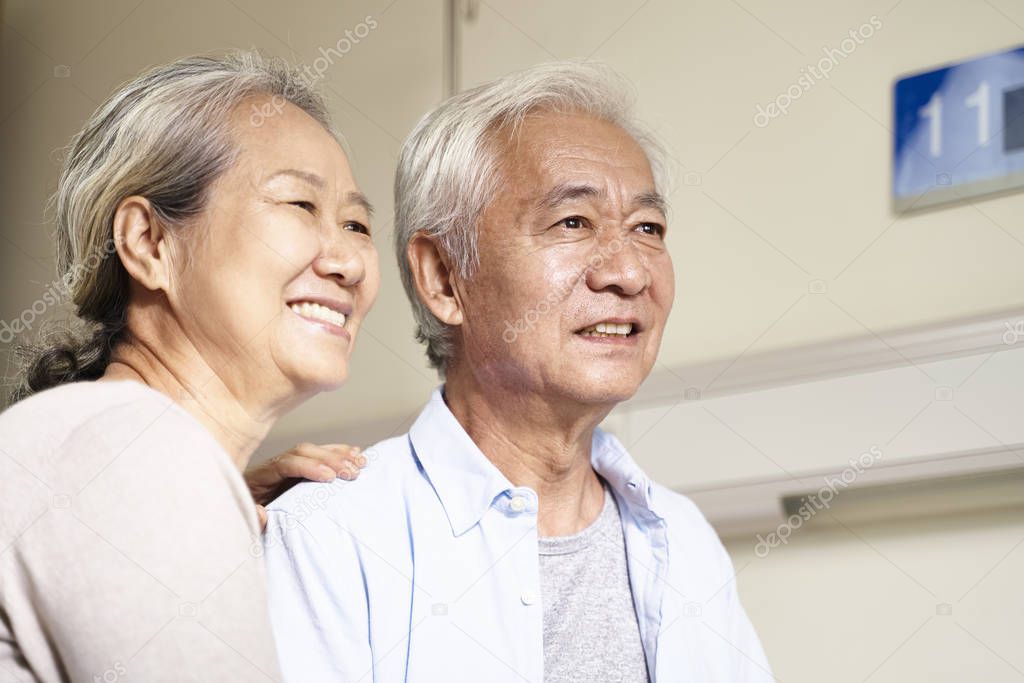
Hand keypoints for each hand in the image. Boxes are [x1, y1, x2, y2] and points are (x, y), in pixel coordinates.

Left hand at [246, 442, 366, 529]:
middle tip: (352, 473)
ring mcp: (284, 466)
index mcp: (258, 478)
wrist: (232, 518)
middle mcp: (271, 467)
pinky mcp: (295, 471)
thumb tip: (261, 513)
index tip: (330, 476)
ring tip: (359, 463)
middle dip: (329, 459)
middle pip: (303, 452)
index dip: (309, 467)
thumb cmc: (242, 521)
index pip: (286, 464)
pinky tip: (355, 454)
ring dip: (338, 454)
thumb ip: (251, 520)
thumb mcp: (242, 524)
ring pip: (313, 451)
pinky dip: (338, 454)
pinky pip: (318, 456)